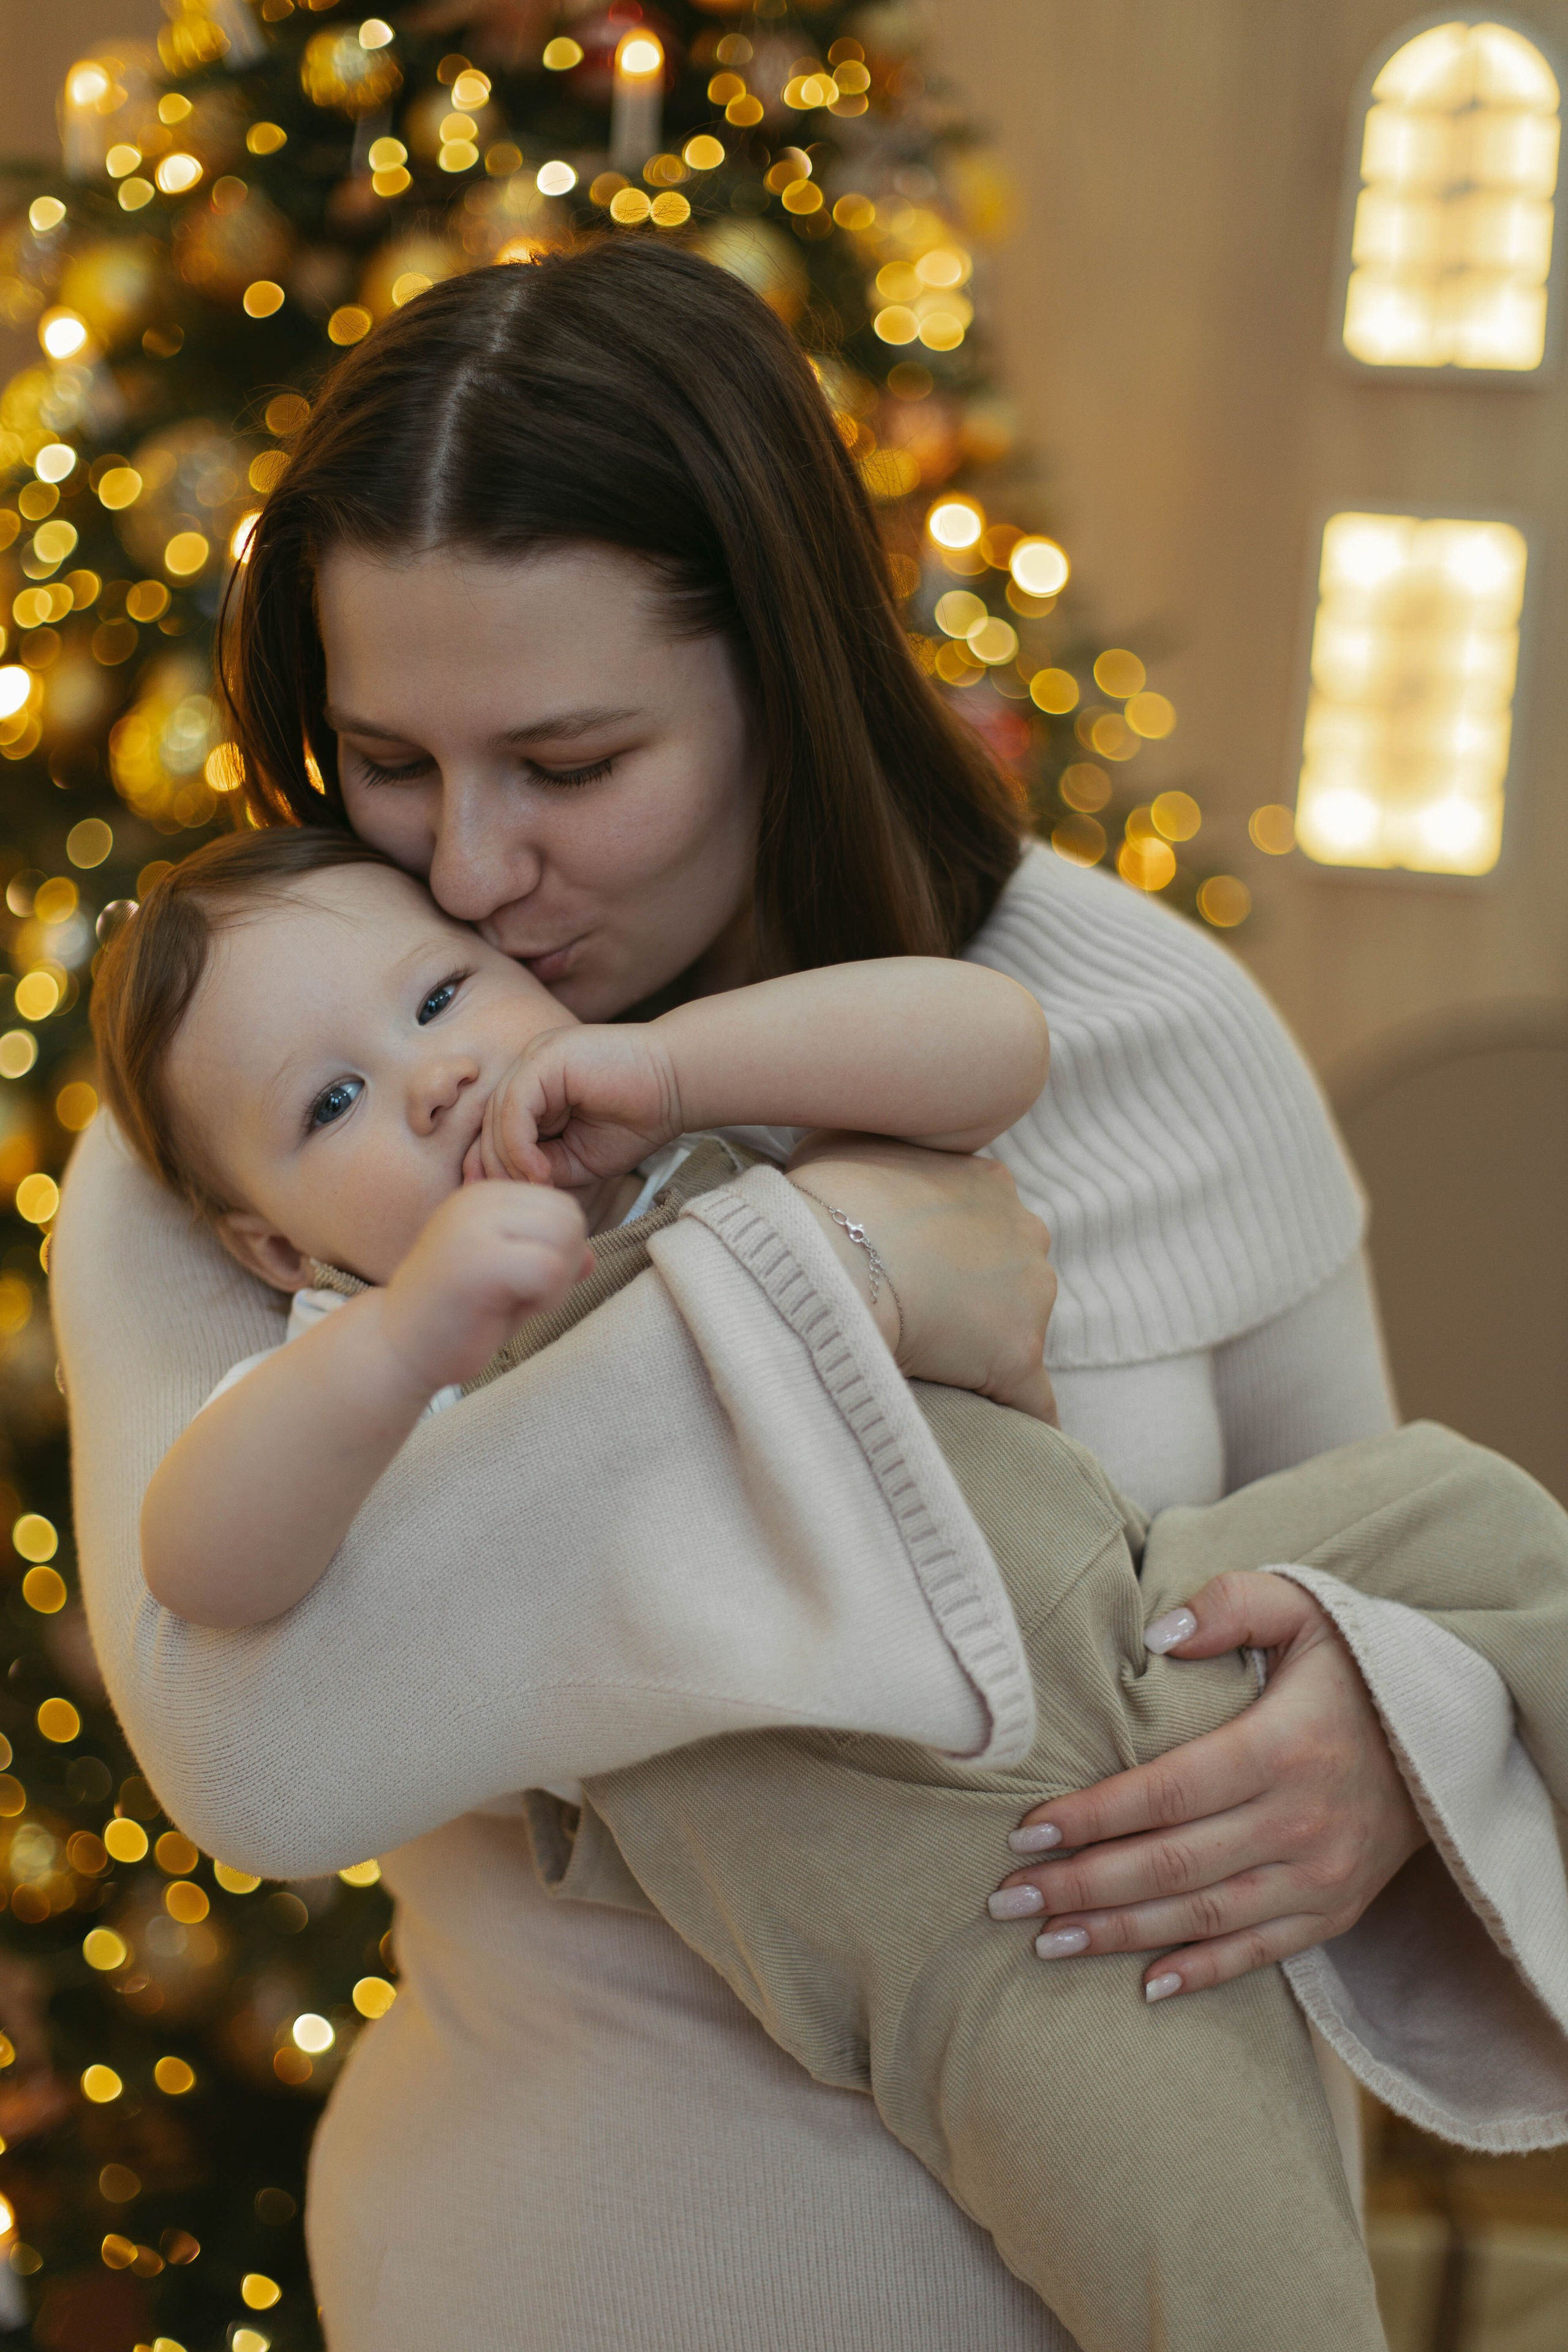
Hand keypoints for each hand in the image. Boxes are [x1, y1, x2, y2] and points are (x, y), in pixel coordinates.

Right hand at [379, 1181, 592, 1394]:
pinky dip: (546, 1297)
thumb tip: (589, 1257)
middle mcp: (478, 1200)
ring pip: (565, 1236)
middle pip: (569, 1216)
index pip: (561, 1207)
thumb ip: (549, 1260)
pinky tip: (509, 1310)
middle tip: (522, 1295)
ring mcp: (475, 1226)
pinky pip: (551, 1268)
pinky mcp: (478, 1259)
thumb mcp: (510, 1281)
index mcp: (484, 1196)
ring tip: (513, 1300)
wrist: (397, 1349)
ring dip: (555, 1281)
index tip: (520, 1282)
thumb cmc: (454, 1319)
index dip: (559, 1251)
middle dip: (563, 1262)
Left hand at [472, 1026, 682, 1192]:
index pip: (493, 1130)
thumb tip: (501, 1187)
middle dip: (496, 1169)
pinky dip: (520, 1145)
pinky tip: (540, 1171)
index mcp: (532, 1090)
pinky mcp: (545, 1058)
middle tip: (518, 1200)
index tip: (506, 1203)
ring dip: (510, 1162)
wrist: (679, 1085)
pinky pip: (514, 1106)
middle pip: (488, 1124)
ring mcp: (533, 1059)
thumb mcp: (576, 1159)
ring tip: (536, 1187)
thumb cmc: (636, 1121)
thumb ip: (538, 1167)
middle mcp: (526, 1070)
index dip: (491, 1167)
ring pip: (496, 1116)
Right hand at [787, 1134, 1057, 1422]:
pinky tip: (1002, 1440)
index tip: (911, 1272)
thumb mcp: (847, 1142)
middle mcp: (1025, 1230)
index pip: (985, 1223)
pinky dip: (1020, 1417)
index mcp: (989, 1181)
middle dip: (973, 1296)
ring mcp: (1029, 1293)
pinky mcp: (1019, 1356)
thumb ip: (876, 1152)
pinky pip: (1034, 1400)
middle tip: (915, 1317)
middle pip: (1010, 1273)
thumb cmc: (825, 1199)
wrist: (829, 1255)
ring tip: (931, 1369)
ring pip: (1017, 1331)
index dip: (948, 1253)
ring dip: (982, 1350)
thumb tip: (860, 1168)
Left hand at [992, 1571, 1426, 1996]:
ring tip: (1045, 1941)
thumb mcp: (1302, 1607)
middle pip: (1169, 1865)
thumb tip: (1158, 1631)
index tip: (1025, 1832)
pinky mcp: (1334, 1911)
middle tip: (1007, 1899)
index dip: (1092, 1817)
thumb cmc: (1354, 1667)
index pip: (1165, 1793)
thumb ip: (1230, 1604)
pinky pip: (1259, 1953)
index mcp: (1280, 1748)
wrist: (1451, 1736)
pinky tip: (1143, 1986)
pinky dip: (1201, 1971)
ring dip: (1119, 1934)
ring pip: (1202, 1916)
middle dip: (1080, 1886)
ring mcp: (1319, 1876)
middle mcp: (1299, 1823)